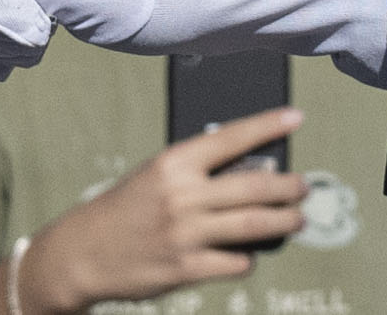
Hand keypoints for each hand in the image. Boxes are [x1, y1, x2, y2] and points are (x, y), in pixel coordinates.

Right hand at [14, 108, 305, 314]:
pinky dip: (248, 258)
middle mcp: (182, 196)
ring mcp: (185, 234)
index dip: (268, 125)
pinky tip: (249, 254)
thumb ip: (198, 171)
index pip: (232, 137)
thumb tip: (253, 168)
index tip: (295, 118)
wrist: (82, 253)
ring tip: (297, 219)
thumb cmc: (127, 207)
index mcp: (174, 163)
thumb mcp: (157, 175)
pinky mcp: (184, 268)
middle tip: (303, 186)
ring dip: (284, 221)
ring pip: (254, 225)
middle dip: (289, 186)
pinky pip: (234, 262)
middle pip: (255, 185)